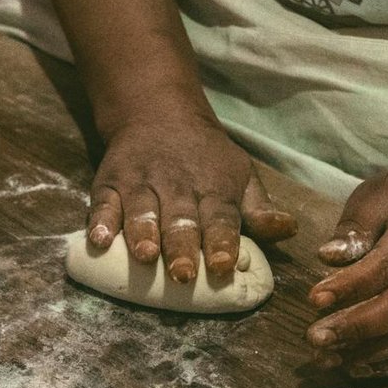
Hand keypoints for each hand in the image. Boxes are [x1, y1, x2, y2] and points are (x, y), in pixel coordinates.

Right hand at [88, 106, 297, 280]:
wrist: (157, 112)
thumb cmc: (205, 157)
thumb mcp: (239, 175)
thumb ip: (259, 209)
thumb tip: (288, 230)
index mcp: (213, 188)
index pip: (221, 217)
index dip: (222, 242)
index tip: (224, 266)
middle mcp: (177, 185)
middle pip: (180, 219)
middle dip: (182, 246)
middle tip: (184, 275)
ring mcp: (140, 183)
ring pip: (141, 211)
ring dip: (143, 233)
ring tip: (145, 256)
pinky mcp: (110, 182)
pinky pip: (102, 203)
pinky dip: (100, 222)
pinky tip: (99, 240)